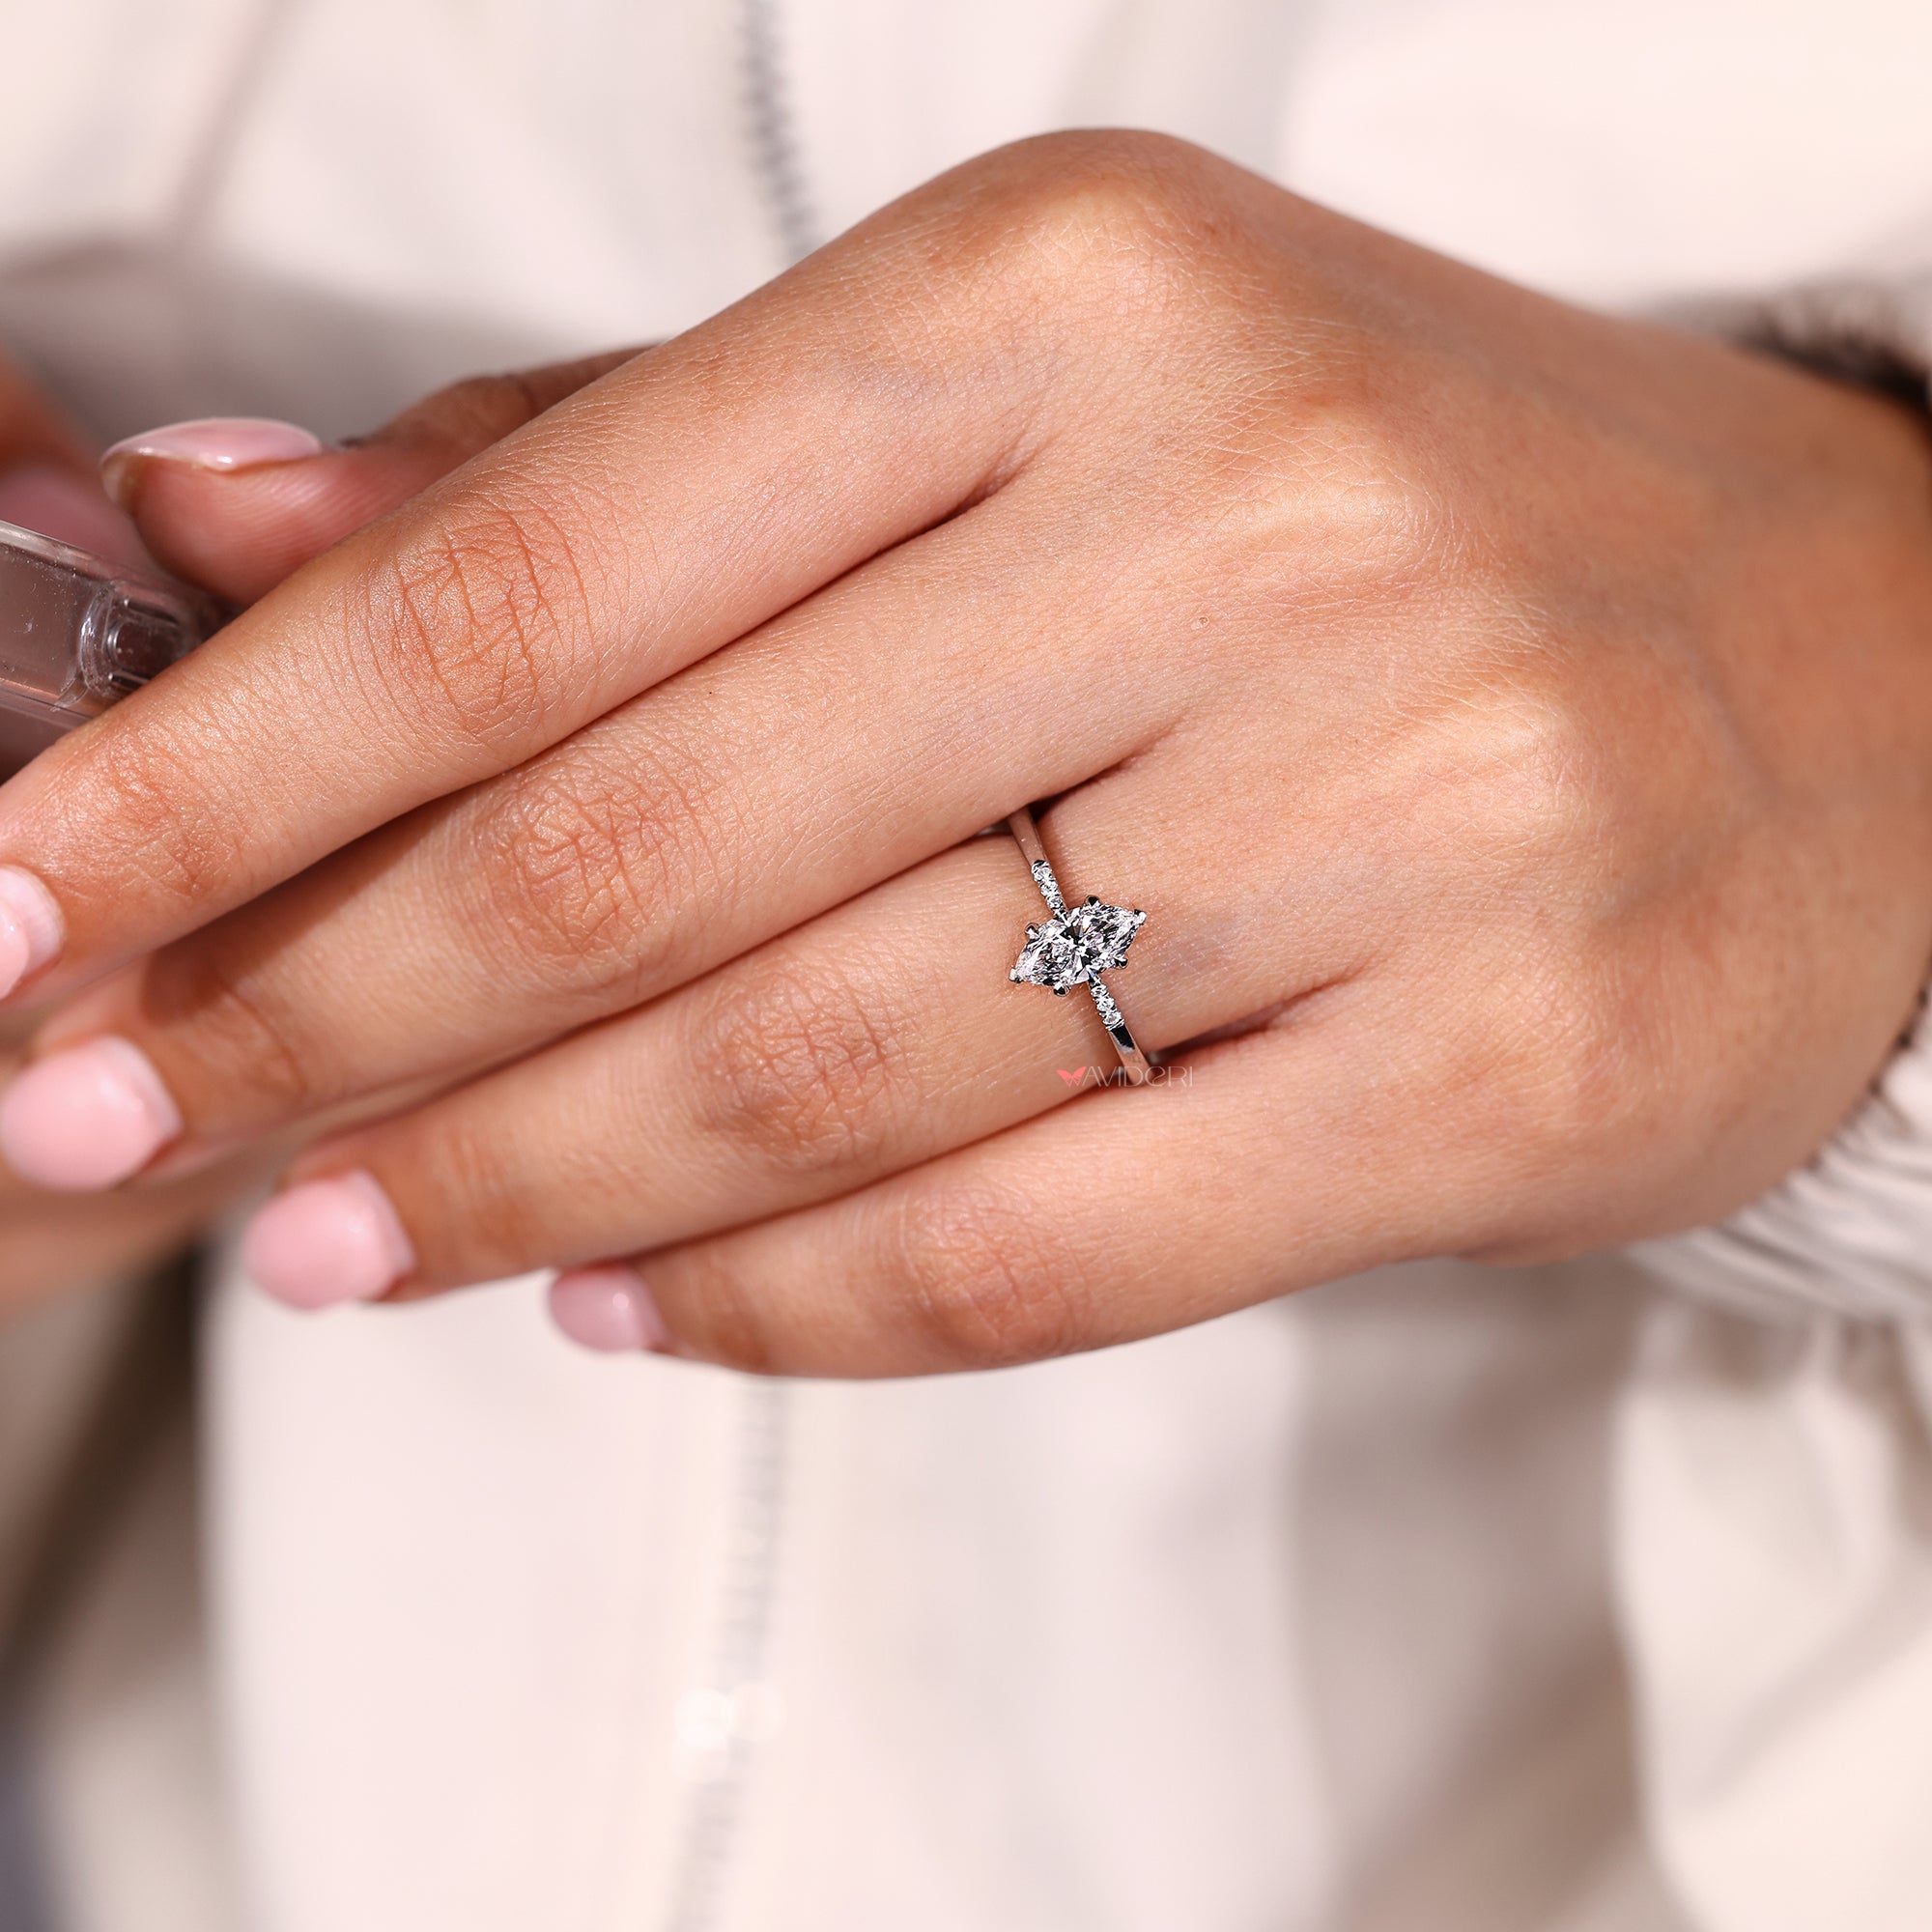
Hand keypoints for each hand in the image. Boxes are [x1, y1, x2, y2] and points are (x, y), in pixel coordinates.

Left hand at [1, 133, 1929, 1373]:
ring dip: (529, 1187)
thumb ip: (619, 480)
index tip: (40, 901)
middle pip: (645, 843)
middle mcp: (1246, 522)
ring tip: (354, 1239)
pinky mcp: (1505, 1058)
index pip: (542, 567)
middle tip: (118, 1110)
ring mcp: (1403, 802)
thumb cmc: (1395, 519)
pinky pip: (1046, 1241)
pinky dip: (799, 1303)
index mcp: (1076, 298)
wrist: (1850, 673)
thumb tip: (228, 536)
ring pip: (825, 1066)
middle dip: (321, 1012)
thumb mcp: (1027, 405)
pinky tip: (643, 1310)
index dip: (235, 766)